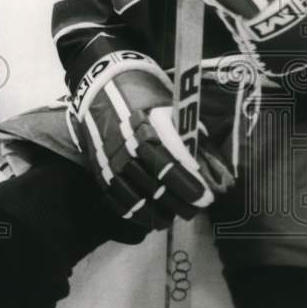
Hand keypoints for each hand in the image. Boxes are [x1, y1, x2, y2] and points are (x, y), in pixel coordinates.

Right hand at [68, 51, 213, 230]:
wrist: (102, 89)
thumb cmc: (142, 99)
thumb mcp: (167, 109)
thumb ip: (186, 136)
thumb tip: (208, 165)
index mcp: (143, 131)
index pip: (169, 168)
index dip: (189, 187)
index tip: (206, 198)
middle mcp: (124, 149)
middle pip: (155, 188)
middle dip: (179, 204)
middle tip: (194, 209)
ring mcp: (109, 161)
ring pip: (135, 199)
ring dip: (158, 213)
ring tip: (173, 217)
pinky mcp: (98, 169)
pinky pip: (115, 200)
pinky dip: (132, 213)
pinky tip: (148, 217)